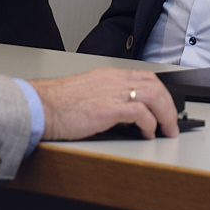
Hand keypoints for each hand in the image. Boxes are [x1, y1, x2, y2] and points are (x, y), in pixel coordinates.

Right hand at [30, 68, 179, 140]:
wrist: (37, 107)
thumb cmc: (54, 105)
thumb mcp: (85, 95)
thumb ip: (104, 99)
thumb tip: (120, 115)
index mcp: (107, 76)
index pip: (145, 77)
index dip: (161, 92)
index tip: (166, 106)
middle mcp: (112, 80)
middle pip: (154, 85)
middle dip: (169, 104)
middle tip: (172, 122)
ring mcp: (110, 93)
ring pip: (153, 96)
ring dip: (165, 115)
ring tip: (167, 129)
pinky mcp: (107, 109)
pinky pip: (140, 113)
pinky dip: (150, 123)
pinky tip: (148, 133)